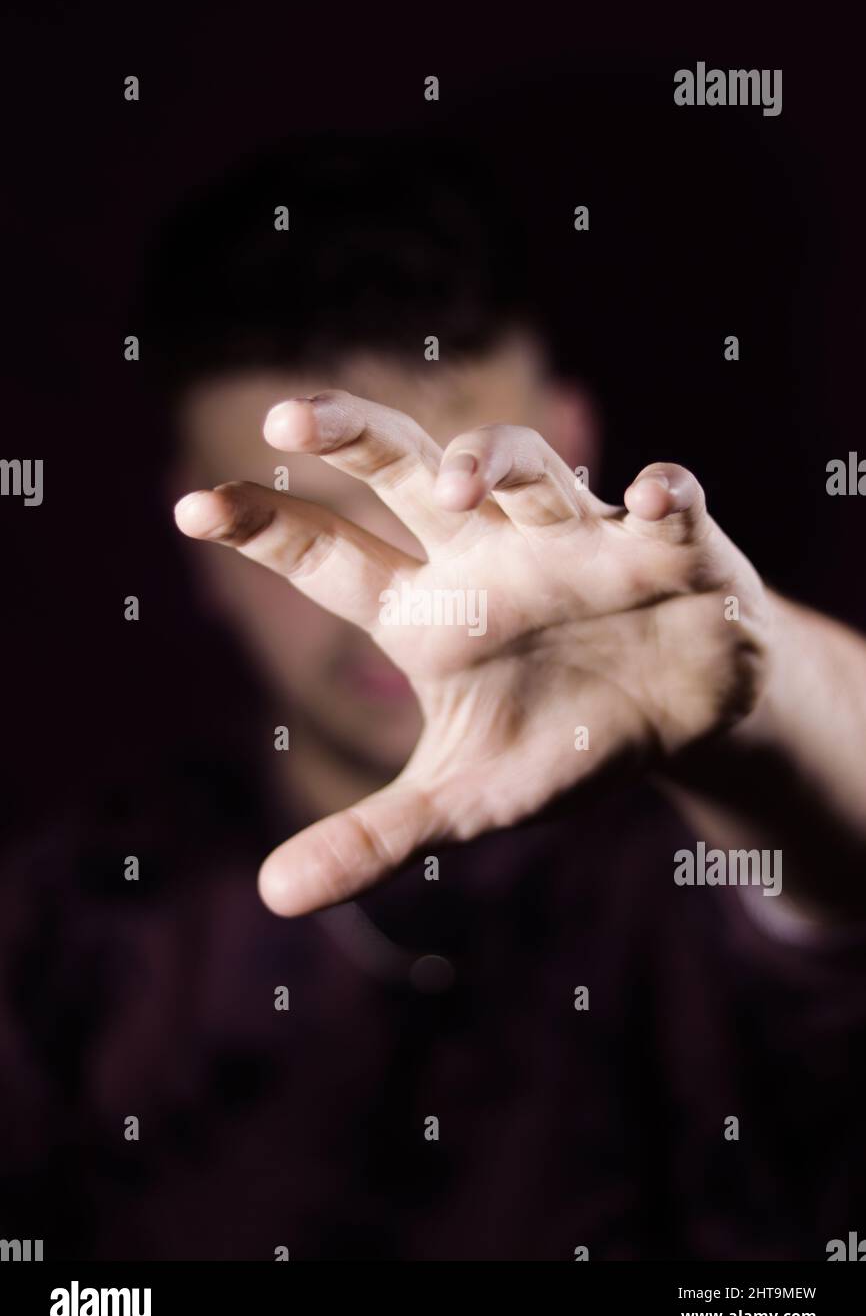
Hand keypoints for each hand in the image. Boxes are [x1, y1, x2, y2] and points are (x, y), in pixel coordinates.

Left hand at [175, 389, 769, 914]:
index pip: (331, 558)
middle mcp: (491, 555)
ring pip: (528, 469)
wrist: (680, 720)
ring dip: (495, 462)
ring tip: (462, 485)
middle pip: (408, 470)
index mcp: (431, 610)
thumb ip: (377, 836)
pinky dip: (662, 496)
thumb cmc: (563, 739)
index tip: (188, 506)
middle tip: (287, 420)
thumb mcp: (466, 796)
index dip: (263, 527)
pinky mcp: (671, 548)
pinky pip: (667, 507)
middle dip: (353, 436)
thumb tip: (272, 896)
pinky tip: (650, 496)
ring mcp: (577, 541)